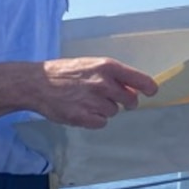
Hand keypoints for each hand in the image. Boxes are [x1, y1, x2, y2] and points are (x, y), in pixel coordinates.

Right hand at [33, 57, 158, 128]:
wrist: (36, 83)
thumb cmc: (65, 72)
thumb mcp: (91, 65)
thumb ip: (114, 76)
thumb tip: (134, 89)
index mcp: (107, 67)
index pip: (140, 80)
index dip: (148, 88)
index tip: (151, 92)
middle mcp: (103, 83)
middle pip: (130, 100)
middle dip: (126, 101)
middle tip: (111, 98)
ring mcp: (93, 101)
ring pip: (114, 112)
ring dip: (105, 109)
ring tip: (87, 100)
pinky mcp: (83, 117)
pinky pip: (101, 123)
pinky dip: (94, 119)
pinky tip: (82, 109)